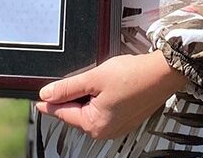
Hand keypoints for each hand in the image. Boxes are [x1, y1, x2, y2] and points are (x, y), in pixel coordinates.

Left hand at [35, 51, 187, 139]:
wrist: (163, 72)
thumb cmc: (134, 75)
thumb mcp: (93, 78)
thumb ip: (67, 88)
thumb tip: (47, 95)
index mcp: (95, 125)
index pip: (64, 113)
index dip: (50, 103)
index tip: (39, 100)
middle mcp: (106, 130)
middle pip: (77, 113)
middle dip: (72, 97)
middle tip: (73, 80)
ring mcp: (118, 125)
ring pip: (91, 110)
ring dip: (88, 97)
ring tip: (96, 79)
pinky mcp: (126, 118)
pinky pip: (105, 110)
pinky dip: (100, 98)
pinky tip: (107, 85)